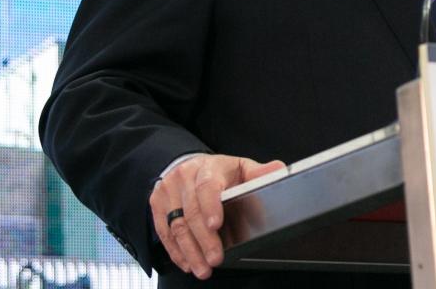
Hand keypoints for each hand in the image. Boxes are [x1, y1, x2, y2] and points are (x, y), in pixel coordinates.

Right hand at [149, 153, 285, 279]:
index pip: (207, 186)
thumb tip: (278, 171)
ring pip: (176, 226)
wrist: (188, 166)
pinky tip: (187, 262)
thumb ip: (259, 173)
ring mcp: (168, 192)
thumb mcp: (241, 168)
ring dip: (190, 251)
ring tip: (202, 268)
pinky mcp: (157, 205)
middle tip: (215, 259)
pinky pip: (164, 232)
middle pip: (191, 212)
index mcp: (207, 167)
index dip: (210, 206)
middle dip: (204, 240)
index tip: (216, 225)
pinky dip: (176, 251)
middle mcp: (184, 178)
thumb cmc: (219, 171)